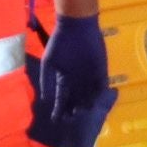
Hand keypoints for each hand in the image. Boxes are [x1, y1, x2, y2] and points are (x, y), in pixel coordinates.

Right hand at [30, 14, 116, 146]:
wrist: (76, 26)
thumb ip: (47, 82)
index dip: (60, 110)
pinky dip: (100, 94)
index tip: (57, 120)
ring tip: (84, 111)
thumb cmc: (60, 43)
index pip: (62, 99)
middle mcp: (77, 82)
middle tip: (72, 117)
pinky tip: (97, 102)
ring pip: (89, 96)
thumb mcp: (48, 63)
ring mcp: (90, 77)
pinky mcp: (101, 71)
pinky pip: (102, 86)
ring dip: (87, 104)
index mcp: (64, 80)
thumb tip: (45, 101)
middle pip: (76, 101)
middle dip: (74, 110)